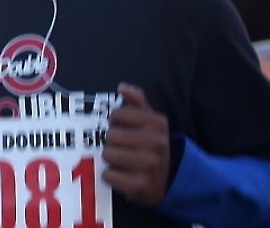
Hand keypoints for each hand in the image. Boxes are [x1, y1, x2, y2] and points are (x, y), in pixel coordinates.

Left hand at [102, 83, 170, 205]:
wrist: (164, 178)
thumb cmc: (149, 142)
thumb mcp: (148, 118)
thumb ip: (136, 100)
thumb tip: (122, 87)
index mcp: (157, 123)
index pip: (117, 114)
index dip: (114, 120)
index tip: (121, 126)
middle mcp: (157, 143)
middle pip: (111, 134)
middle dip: (111, 140)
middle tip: (119, 144)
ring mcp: (151, 165)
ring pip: (108, 154)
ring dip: (108, 157)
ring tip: (118, 158)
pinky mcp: (142, 185)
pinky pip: (110, 175)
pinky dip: (108, 175)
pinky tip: (117, 173)